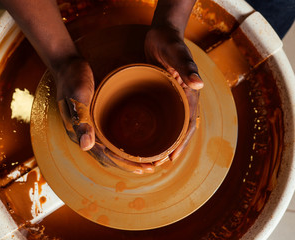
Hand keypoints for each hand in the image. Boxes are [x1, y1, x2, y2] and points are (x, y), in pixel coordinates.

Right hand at [53, 57, 155, 173]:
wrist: (67, 64)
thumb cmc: (73, 78)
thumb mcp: (78, 96)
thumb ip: (82, 120)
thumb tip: (86, 147)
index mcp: (79, 131)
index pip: (104, 155)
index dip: (123, 163)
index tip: (141, 168)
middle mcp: (83, 134)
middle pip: (107, 157)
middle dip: (128, 164)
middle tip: (150, 168)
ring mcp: (87, 127)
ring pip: (107, 150)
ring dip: (124, 158)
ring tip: (143, 162)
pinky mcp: (92, 120)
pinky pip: (107, 138)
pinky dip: (119, 146)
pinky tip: (129, 145)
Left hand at [144, 25, 202, 161]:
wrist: (162, 34)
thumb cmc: (170, 42)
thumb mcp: (178, 53)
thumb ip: (187, 67)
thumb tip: (199, 84)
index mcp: (189, 95)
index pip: (188, 125)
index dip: (181, 144)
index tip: (170, 159)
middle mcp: (183, 100)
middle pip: (180, 130)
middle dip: (172, 148)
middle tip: (158, 162)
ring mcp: (172, 99)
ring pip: (171, 125)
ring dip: (165, 141)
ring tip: (153, 154)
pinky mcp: (162, 95)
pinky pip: (161, 116)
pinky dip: (157, 128)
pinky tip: (146, 134)